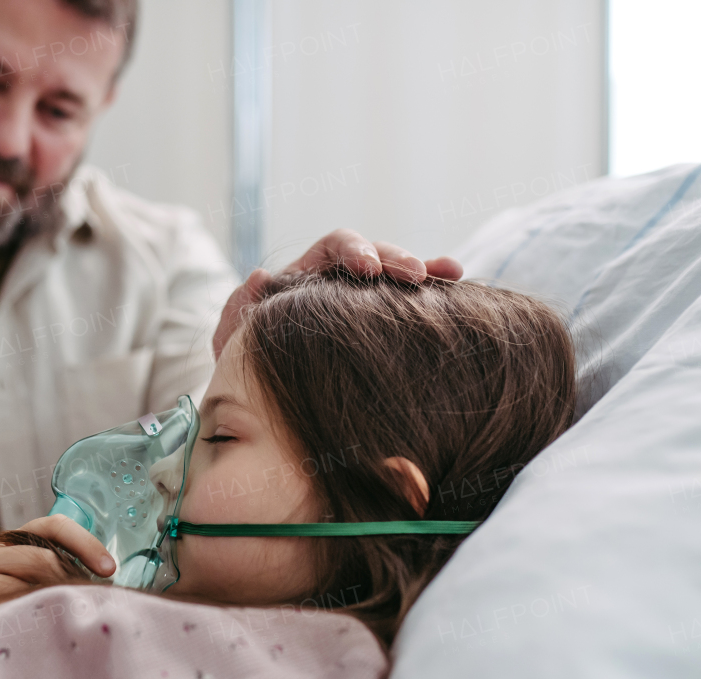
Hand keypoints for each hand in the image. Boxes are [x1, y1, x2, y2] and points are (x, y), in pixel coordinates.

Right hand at [0, 515, 115, 678]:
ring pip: (25, 586)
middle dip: (74, 584)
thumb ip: (33, 585)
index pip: (51, 527)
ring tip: (69, 630)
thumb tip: (90, 596)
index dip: (84, 542)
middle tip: (95, 611)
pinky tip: (32, 641)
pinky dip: (18, 624)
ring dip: (50, 608)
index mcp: (2, 547)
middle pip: (44, 559)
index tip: (109, 568)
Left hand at [212, 228, 464, 356]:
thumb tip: (259, 276)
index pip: (336, 247)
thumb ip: (237, 312)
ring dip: (427, 271)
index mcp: (307, 277)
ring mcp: (367, 307)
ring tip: (451, 273)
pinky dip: (439, 299)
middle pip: (377, 254)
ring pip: (400, 278)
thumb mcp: (234, 345)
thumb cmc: (245, 372)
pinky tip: (466, 295)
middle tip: (415, 275)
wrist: (262, 410)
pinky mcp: (387, 329)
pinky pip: (415, 308)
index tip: (367, 269)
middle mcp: (341, 285)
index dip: (354, 250)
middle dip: (397, 258)